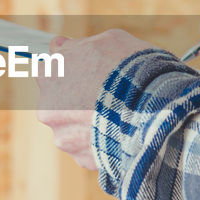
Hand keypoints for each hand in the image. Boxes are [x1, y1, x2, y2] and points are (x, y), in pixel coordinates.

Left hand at [36, 29, 153, 169]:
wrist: (152, 109)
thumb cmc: (130, 69)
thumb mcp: (108, 40)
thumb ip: (78, 44)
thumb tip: (61, 45)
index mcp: (49, 75)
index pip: (49, 70)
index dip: (71, 69)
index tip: (87, 71)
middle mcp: (47, 108)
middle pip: (59, 102)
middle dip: (77, 99)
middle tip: (106, 94)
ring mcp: (63, 136)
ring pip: (74, 128)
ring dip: (89, 123)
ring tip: (118, 115)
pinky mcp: (81, 158)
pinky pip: (89, 148)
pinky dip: (101, 142)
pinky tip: (120, 132)